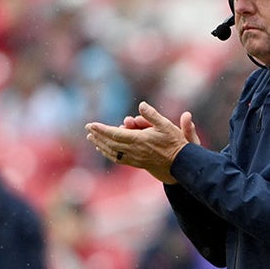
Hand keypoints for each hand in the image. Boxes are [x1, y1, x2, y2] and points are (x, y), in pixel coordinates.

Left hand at [85, 101, 199, 183]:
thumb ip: (152, 115)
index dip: (102, 129)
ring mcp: (135, 158)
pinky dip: (109, 154)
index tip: (91, 125)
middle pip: (111, 143)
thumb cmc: (175, 143)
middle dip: (98, 136)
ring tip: (93, 140)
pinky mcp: (137, 163)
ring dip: (101, 145)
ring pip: (113, 153)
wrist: (181, 164)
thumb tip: (141, 105)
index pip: (115, 134)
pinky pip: (119, 159)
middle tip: (88, 130)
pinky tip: (105, 151)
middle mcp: (135, 150)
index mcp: (140, 140)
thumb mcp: (166, 125)